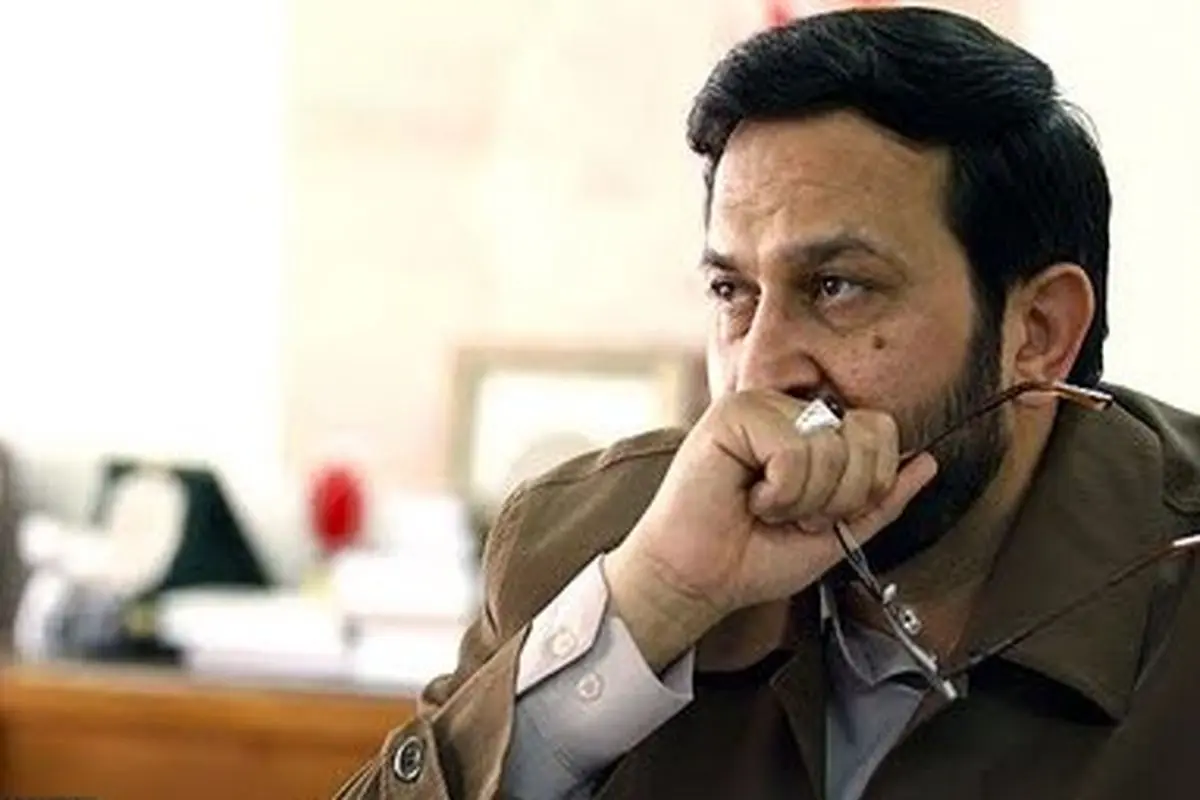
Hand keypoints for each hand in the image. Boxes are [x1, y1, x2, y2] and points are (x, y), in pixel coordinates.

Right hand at [603, 390, 937, 669]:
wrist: (700, 581)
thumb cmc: (753, 557)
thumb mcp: (838, 533)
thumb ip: (883, 499)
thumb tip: (928, 462)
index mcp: (813, 431)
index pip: (880, 429)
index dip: (870, 482)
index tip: (826, 514)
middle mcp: (789, 410)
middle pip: (864, 435)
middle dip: (841, 496)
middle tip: (797, 515)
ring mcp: (760, 407)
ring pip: (829, 446)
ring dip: (804, 500)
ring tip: (768, 508)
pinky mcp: (731, 414)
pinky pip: (792, 450)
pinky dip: (779, 492)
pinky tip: (749, 497)